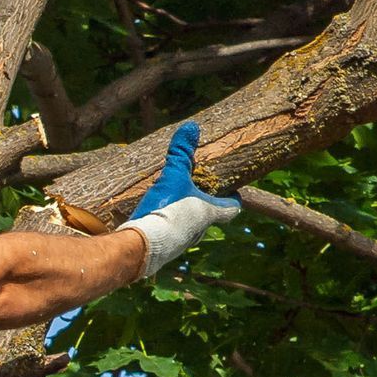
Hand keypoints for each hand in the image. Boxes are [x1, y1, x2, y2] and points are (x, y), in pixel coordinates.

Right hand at [123, 122, 241, 277]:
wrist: (142, 245)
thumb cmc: (166, 209)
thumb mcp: (173, 176)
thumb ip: (182, 153)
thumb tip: (191, 126)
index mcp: (209, 212)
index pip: (232, 208)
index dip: (234, 199)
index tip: (234, 191)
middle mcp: (199, 230)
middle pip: (210, 216)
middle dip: (206, 204)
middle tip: (199, 189)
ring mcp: (182, 242)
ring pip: (190, 226)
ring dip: (186, 214)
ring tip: (174, 200)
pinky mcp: (164, 250)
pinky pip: (172, 234)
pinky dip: (168, 225)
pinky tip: (155, 217)